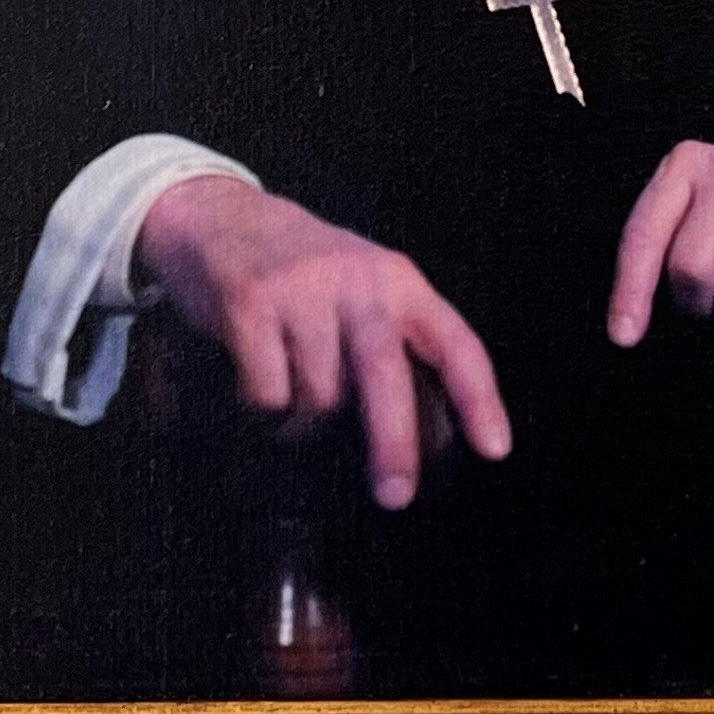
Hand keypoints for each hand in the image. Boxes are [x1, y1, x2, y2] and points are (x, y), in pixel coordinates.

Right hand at [134, 176, 512, 508]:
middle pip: (385, 373)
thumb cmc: (306, 275)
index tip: (495, 451)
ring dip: (305, 424)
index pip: (454, 341)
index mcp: (399, 281)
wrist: (219, 216)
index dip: (479, 398)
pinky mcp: (249, 303)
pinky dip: (261, 409)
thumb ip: (397, 344)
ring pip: (319, 396)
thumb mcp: (365, 288)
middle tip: (395, 497)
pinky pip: (266, 393)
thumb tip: (428, 444)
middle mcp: (356, 280)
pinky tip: (254, 386)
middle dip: (394, 443)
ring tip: (289, 399)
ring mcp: (300, 289)